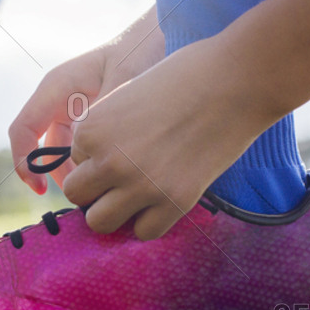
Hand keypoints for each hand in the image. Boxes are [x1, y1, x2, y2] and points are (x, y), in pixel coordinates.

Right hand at [8, 15, 164, 193]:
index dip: (23, 161)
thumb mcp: (125, 78)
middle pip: (41, 148)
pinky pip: (81, 150)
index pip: (23, 129)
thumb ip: (104, 113)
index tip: (39, 189)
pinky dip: (91, 167)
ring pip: (62, 153)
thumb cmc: (142, 51)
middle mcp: (59, 99)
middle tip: (85, 201)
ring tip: (103, 193)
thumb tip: (85, 149)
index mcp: (57, 85)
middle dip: (58, 176)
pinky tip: (112, 179)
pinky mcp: (90, 120)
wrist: (164, 38)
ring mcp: (73, 110)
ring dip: (76, 175)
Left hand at [62, 36, 276, 239]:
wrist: (234, 82)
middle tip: (124, 177)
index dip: (97, 155)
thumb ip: (107, 130)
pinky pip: (144, 232)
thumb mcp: (128, 95)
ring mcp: (140, 185)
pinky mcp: (173, 202)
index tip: (126, 144)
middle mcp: (108, 160)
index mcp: (91, 128)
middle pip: (77, 195)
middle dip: (97, 188)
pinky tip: (165, 199)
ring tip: (138, 194)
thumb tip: (98, 165)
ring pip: (99, 222)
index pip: (74, 160)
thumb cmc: (185, 77)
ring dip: (116, 211)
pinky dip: (151, 220)